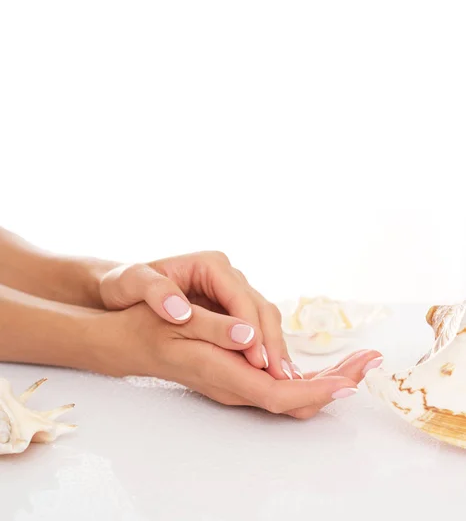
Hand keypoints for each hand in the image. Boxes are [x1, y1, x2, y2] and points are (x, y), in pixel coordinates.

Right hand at [91, 302, 382, 418]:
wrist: (127, 341)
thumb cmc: (148, 327)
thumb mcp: (176, 321)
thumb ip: (214, 329)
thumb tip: (250, 337)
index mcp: (221, 372)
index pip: (280, 394)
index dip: (318, 390)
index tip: (352, 378)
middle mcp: (232, 384)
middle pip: (292, 400)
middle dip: (334, 385)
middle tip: (369, 363)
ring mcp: (234, 382)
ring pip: (288, 395)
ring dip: (324, 381)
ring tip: (356, 362)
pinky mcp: (235, 374)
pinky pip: (277, 384)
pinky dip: (305, 377)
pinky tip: (319, 365)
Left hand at [100, 251, 298, 379]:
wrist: (124, 289)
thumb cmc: (126, 285)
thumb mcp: (133, 283)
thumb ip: (156, 292)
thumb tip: (181, 312)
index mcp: (210, 265)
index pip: (241, 298)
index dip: (252, 330)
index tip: (257, 360)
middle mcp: (227, 276)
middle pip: (260, 308)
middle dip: (270, 342)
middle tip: (277, 376)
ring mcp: (231, 292)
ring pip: (264, 319)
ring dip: (272, 349)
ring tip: (279, 379)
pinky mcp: (230, 309)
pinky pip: (254, 329)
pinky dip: (263, 350)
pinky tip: (268, 374)